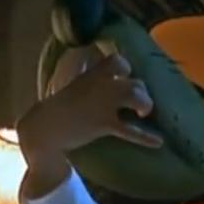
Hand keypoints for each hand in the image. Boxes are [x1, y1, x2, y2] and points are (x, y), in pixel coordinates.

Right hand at [17, 53, 160, 164]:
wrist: (45, 127)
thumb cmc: (59, 106)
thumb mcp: (75, 84)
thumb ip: (91, 75)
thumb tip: (99, 65)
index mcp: (93, 74)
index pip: (118, 61)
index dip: (127, 69)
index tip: (126, 76)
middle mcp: (102, 85)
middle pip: (135, 82)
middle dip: (141, 91)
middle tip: (138, 102)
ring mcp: (104, 104)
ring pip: (136, 98)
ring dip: (145, 105)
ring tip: (144, 113)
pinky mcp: (104, 124)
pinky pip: (131, 131)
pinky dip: (146, 137)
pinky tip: (158, 141)